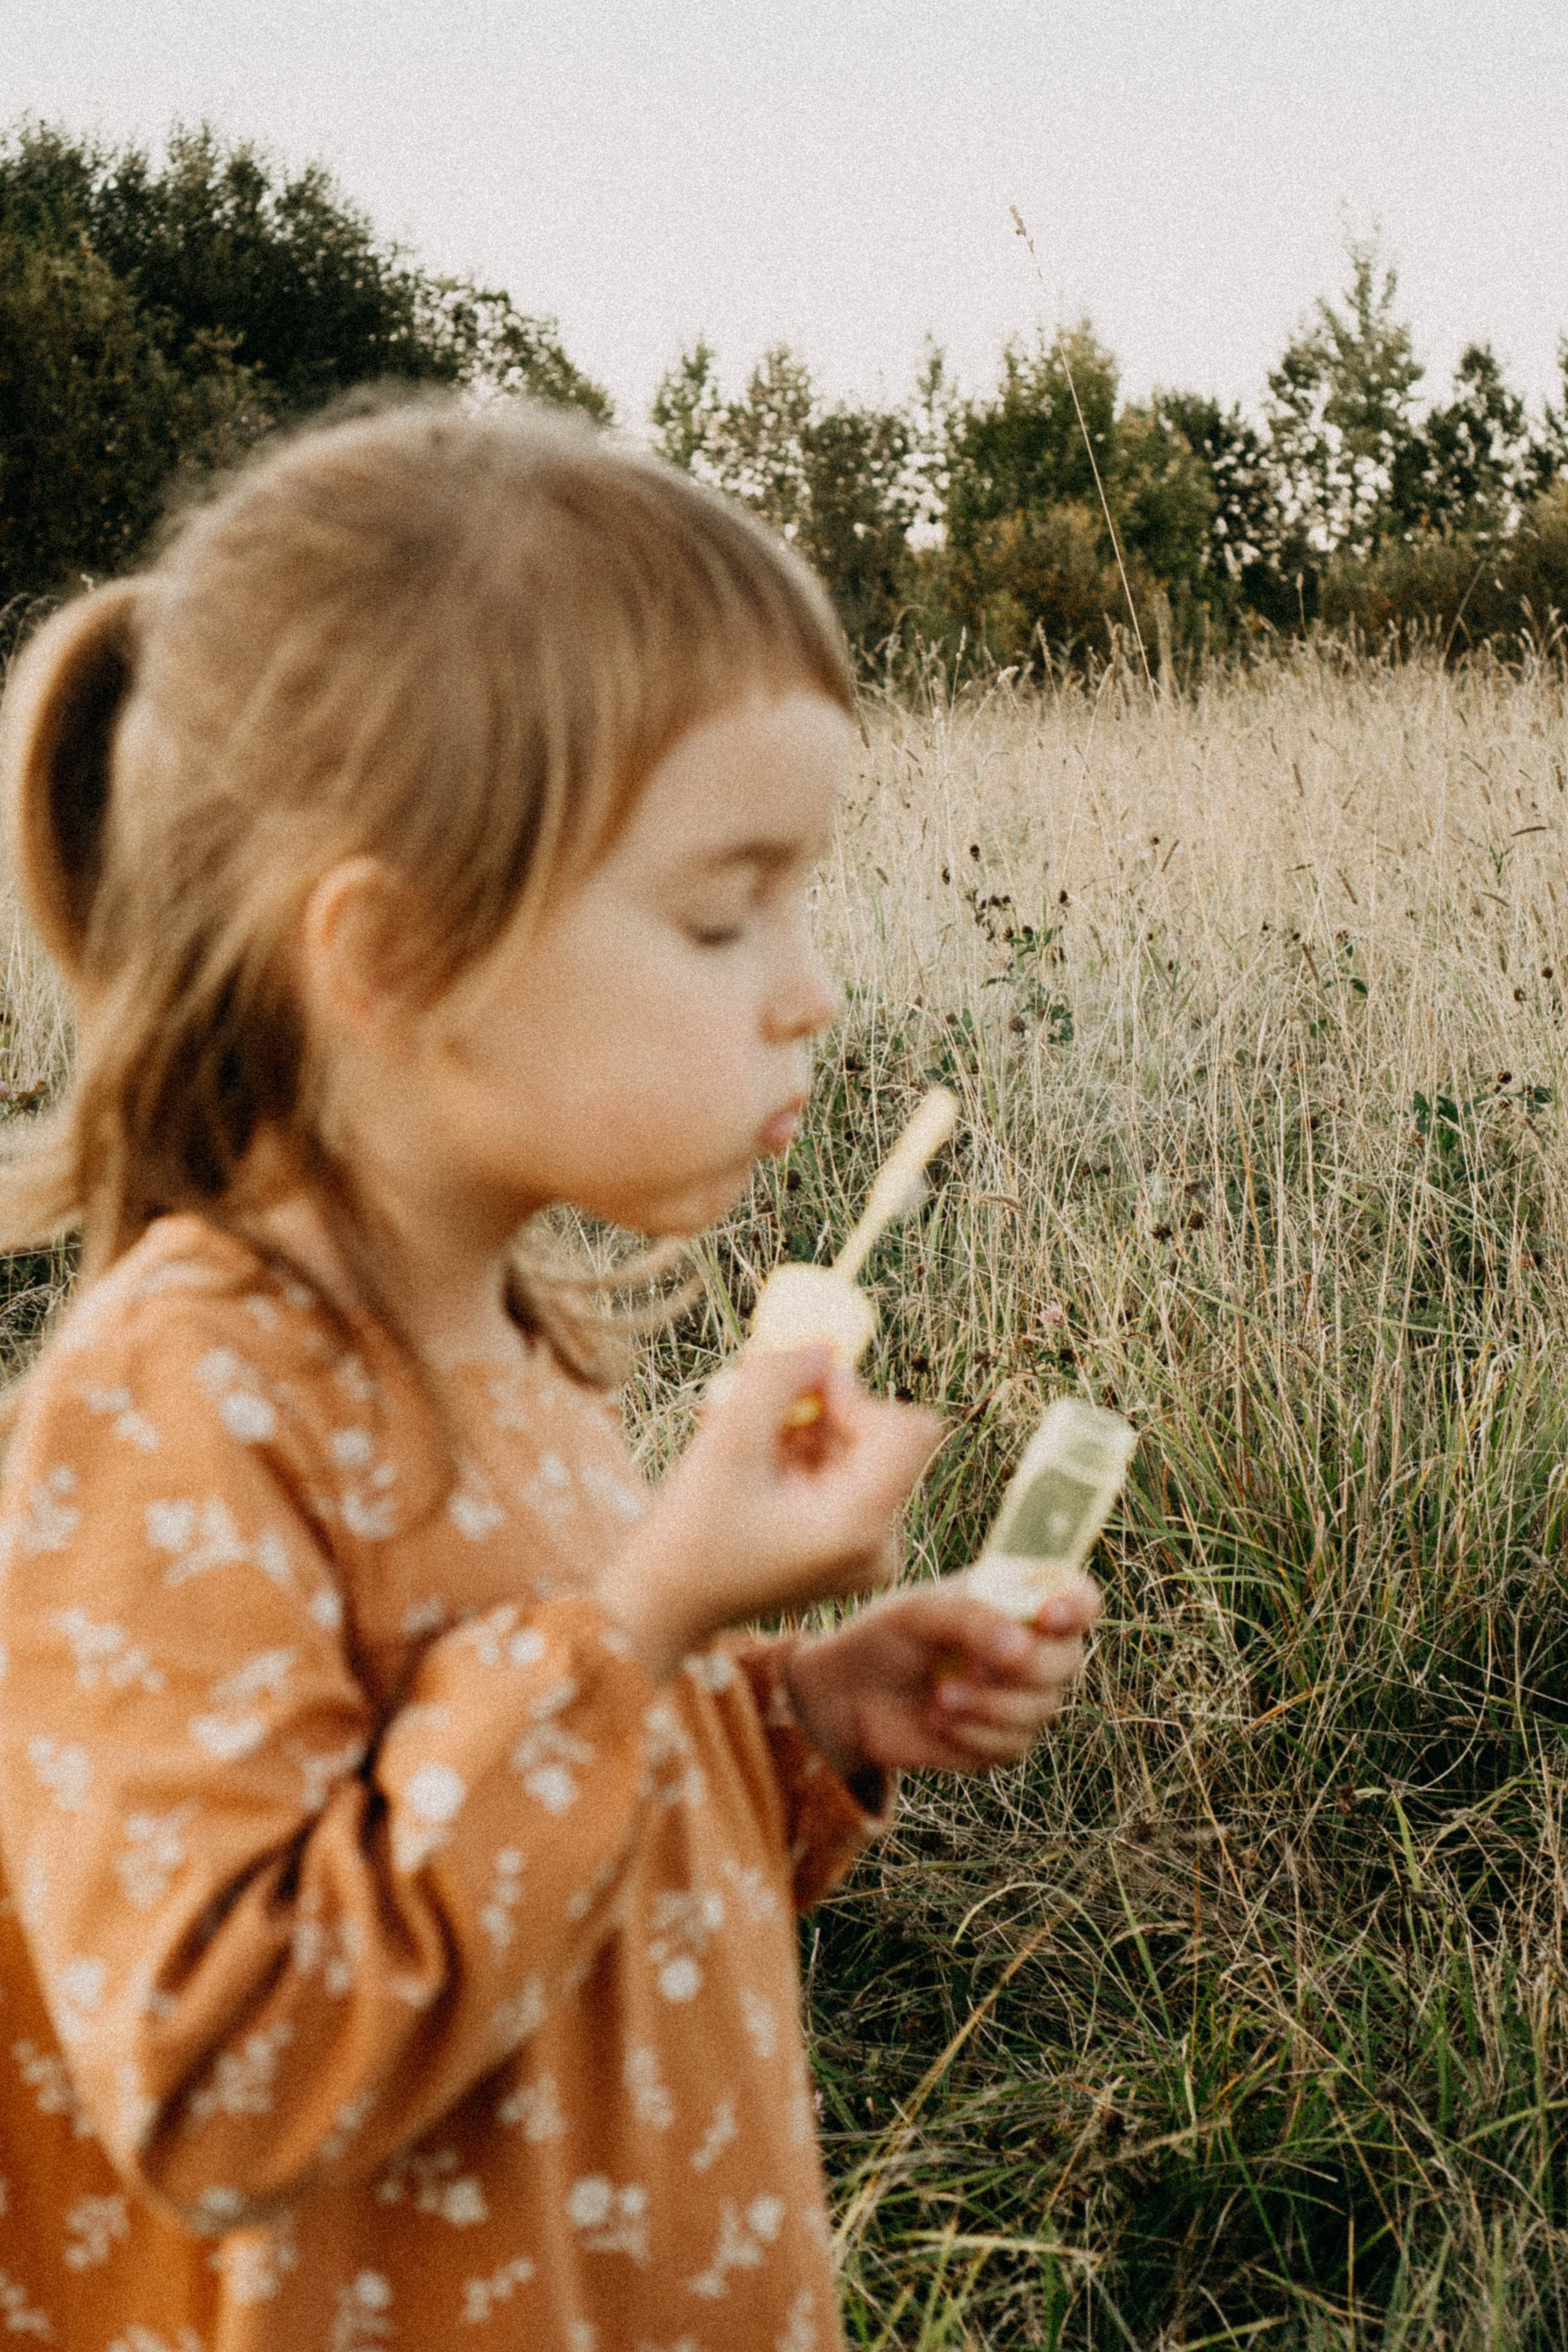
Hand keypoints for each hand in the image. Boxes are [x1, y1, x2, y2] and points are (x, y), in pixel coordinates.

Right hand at [595, 1344, 940, 1680]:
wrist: (660, 1607)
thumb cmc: (688, 1536)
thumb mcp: (727, 1442)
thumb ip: (777, 1380)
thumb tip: (823, 1344)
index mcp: (861, 1526)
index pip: (909, 1430)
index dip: (856, 1395)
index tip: (798, 1388)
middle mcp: (878, 1544)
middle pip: (877, 1437)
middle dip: (815, 1412)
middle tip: (751, 1401)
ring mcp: (862, 1550)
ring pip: (850, 1452)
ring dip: (796, 1431)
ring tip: (736, 1438)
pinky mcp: (841, 1548)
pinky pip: (834, 1476)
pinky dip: (793, 1456)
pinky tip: (747, 1462)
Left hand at [780, 1572, 1101, 1780]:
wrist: (850, 1697)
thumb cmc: (887, 1638)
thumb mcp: (919, 1613)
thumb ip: (970, 1618)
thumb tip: (1019, 1648)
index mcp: (1018, 1598)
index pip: (1077, 1596)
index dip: (1076, 1605)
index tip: (1048, 1617)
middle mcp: (1031, 1645)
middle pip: (1068, 1658)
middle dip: (1022, 1667)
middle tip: (966, 1667)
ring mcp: (1022, 1696)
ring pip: (1043, 1707)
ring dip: (989, 1704)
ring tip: (939, 1694)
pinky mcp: (1004, 1740)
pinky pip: (1014, 1744)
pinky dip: (974, 1734)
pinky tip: (937, 1719)